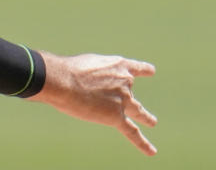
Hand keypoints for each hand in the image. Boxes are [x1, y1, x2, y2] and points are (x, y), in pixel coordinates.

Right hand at [29, 52, 158, 155]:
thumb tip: (89, 88)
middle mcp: (125, 82)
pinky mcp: (116, 117)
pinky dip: (142, 143)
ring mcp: (122, 100)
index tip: (151, 71)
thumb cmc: (68, 69)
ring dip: (146, 117)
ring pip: (137, 111)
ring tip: (152, 121)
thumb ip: (95, 75)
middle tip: (126, 100)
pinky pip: (132, 132)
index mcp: (118, 65)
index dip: (144, 70)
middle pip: (130, 92)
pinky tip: (151, 151)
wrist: (64, 80)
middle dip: (127, 97)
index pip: (135, 68)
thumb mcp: (87, 64)